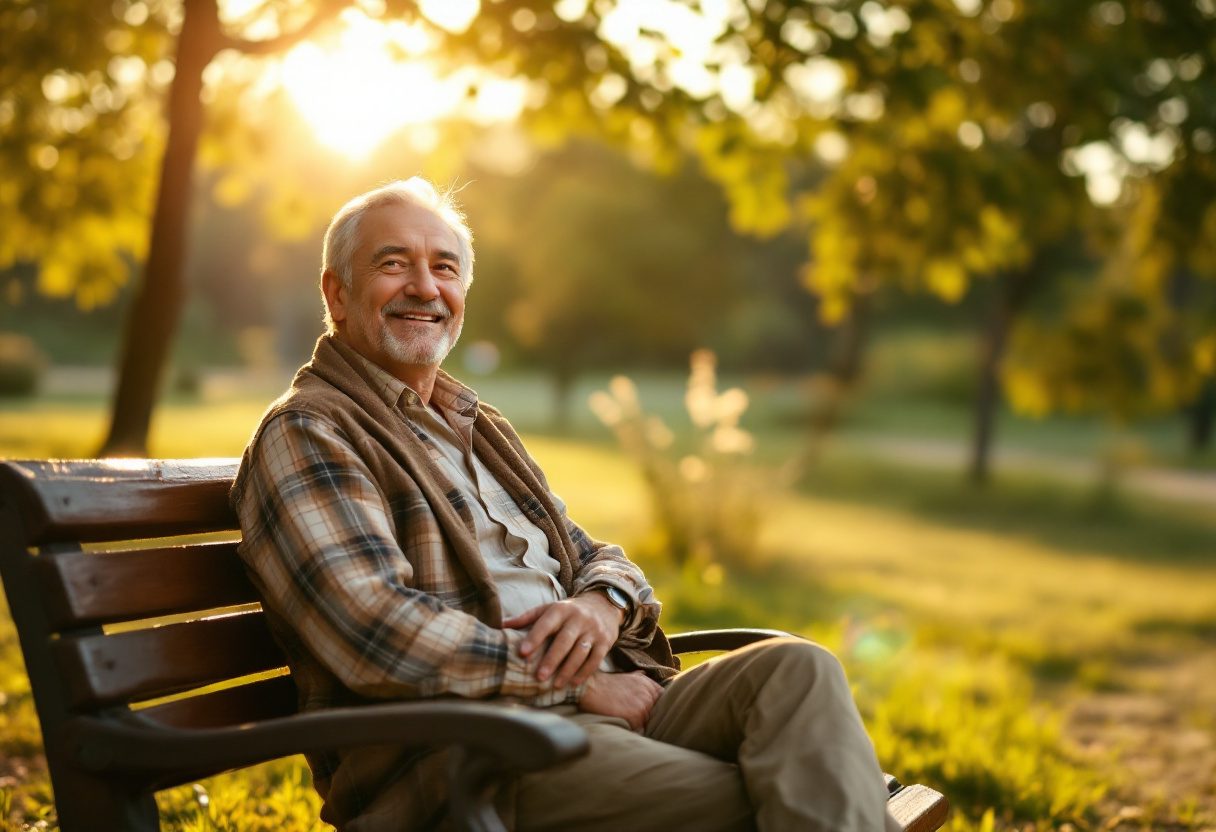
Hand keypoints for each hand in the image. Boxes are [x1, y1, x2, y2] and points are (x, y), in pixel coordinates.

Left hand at [503, 593, 623, 687]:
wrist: (603, 605)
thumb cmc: (568, 612)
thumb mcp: (549, 609)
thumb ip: (527, 618)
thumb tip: (501, 625)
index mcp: (561, 609)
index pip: (546, 623)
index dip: (534, 637)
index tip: (522, 653)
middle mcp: (578, 618)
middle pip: (564, 640)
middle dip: (552, 659)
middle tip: (539, 677)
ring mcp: (593, 630)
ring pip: (580, 651)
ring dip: (568, 669)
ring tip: (555, 684)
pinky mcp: (605, 641)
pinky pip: (595, 659)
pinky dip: (584, 672)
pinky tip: (573, 682)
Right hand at [577, 671, 662, 730]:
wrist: (592, 688)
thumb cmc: (607, 684)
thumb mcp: (628, 676)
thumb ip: (640, 679)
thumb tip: (645, 675)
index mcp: (649, 685)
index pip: (663, 700)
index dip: (656, 707)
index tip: (649, 710)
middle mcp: (649, 695)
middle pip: (656, 714)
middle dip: (648, 717)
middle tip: (636, 718)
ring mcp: (644, 706)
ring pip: (648, 723)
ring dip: (641, 725)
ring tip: (629, 722)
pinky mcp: (636, 717)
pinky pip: (640, 730)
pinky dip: (634, 730)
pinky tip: (625, 725)